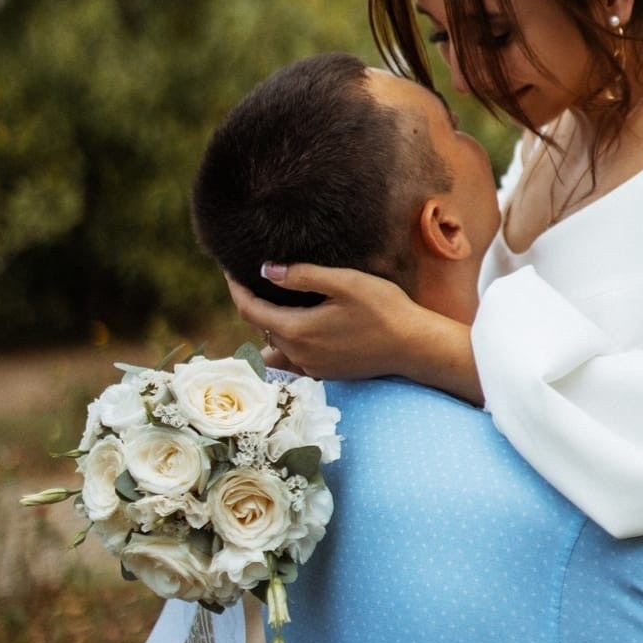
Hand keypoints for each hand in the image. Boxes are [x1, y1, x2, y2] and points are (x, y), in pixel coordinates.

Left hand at [224, 265, 481, 403]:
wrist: (413, 346)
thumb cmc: (383, 309)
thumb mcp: (345, 282)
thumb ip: (303, 275)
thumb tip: (266, 270)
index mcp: (297, 331)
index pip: (250, 310)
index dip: (236, 288)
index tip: (229, 270)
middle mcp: (299, 354)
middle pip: (260, 327)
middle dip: (251, 303)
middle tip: (250, 278)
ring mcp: (312, 367)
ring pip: (275, 346)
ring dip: (268, 326)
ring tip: (271, 303)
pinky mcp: (326, 373)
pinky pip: (293, 359)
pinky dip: (285, 342)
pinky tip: (297, 326)